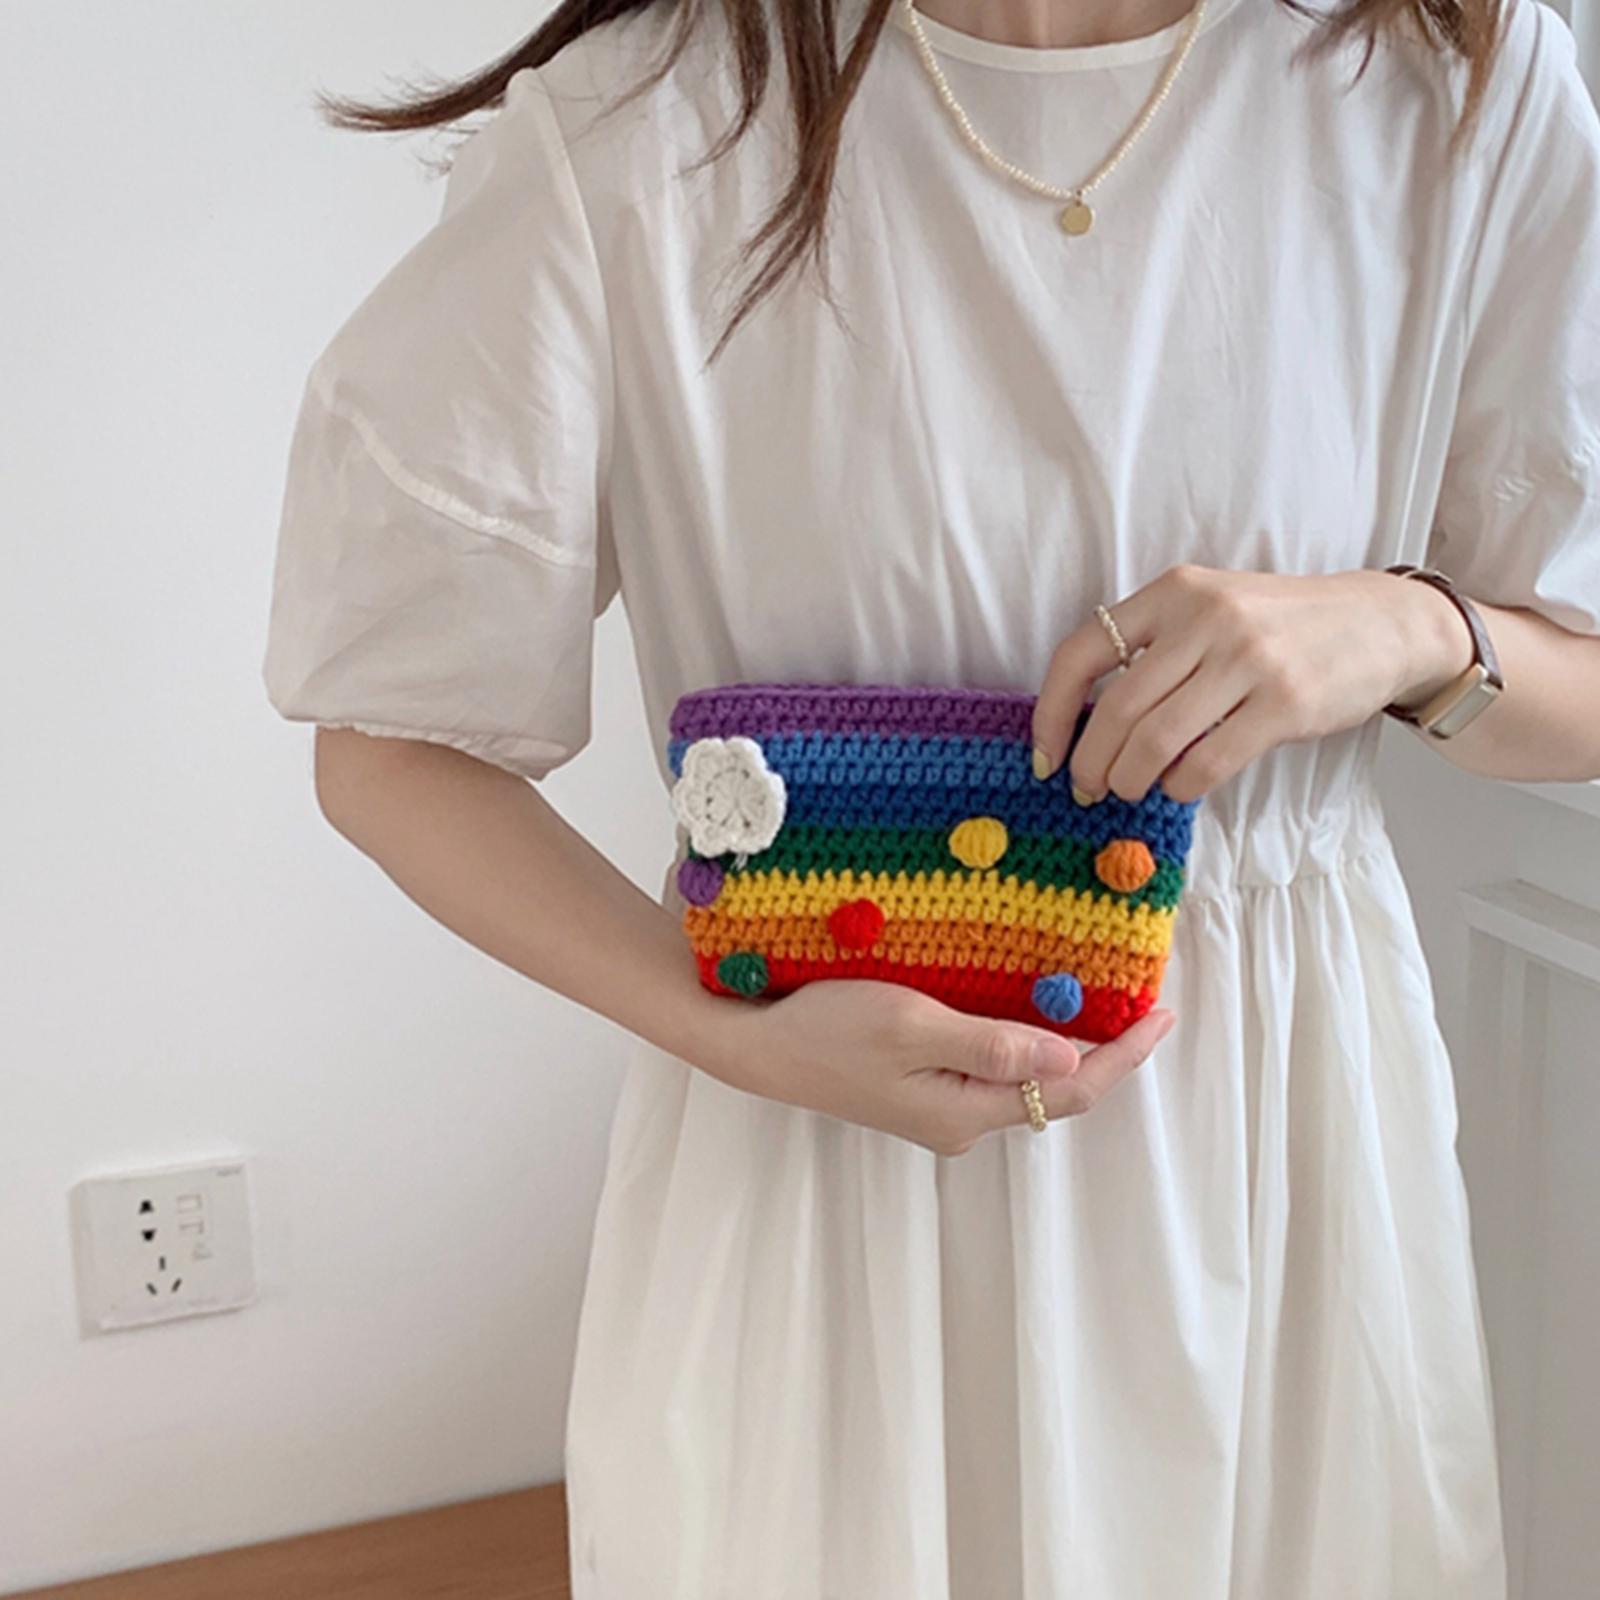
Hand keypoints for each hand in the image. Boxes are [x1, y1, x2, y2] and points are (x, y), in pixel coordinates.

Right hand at [700, 979, 1176, 1155]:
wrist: (755, 1046)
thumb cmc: (826, 1029)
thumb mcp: (911, 1026)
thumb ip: (991, 1044)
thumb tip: (1068, 1057)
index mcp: (967, 1111)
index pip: (1072, 1090)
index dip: (1123, 1055)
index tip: (1161, 1013)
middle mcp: (962, 1121)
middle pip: (1056, 1090)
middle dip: (1104, 1048)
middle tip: (1138, 996)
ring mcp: (940, 1108)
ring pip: (1024, 1078)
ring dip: (1064, 1041)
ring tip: (1097, 995)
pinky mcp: (920, 1089)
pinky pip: (992, 1068)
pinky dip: (1024, 1039)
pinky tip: (1028, 1005)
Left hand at [1030, 564, 1475, 804]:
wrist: (1380, 622)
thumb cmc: (1278, 626)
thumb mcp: (1210, 610)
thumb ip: (1153, 650)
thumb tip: (1086, 727)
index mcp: (1174, 592)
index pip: (1081, 653)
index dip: (1052, 713)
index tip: (1046, 755)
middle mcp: (1206, 618)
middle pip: (1116, 709)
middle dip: (1089, 762)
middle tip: (1086, 789)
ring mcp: (1247, 660)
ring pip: (1156, 741)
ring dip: (1129, 780)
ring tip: (1127, 791)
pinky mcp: (1284, 704)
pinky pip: (1206, 762)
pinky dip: (1180, 786)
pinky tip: (1178, 788)